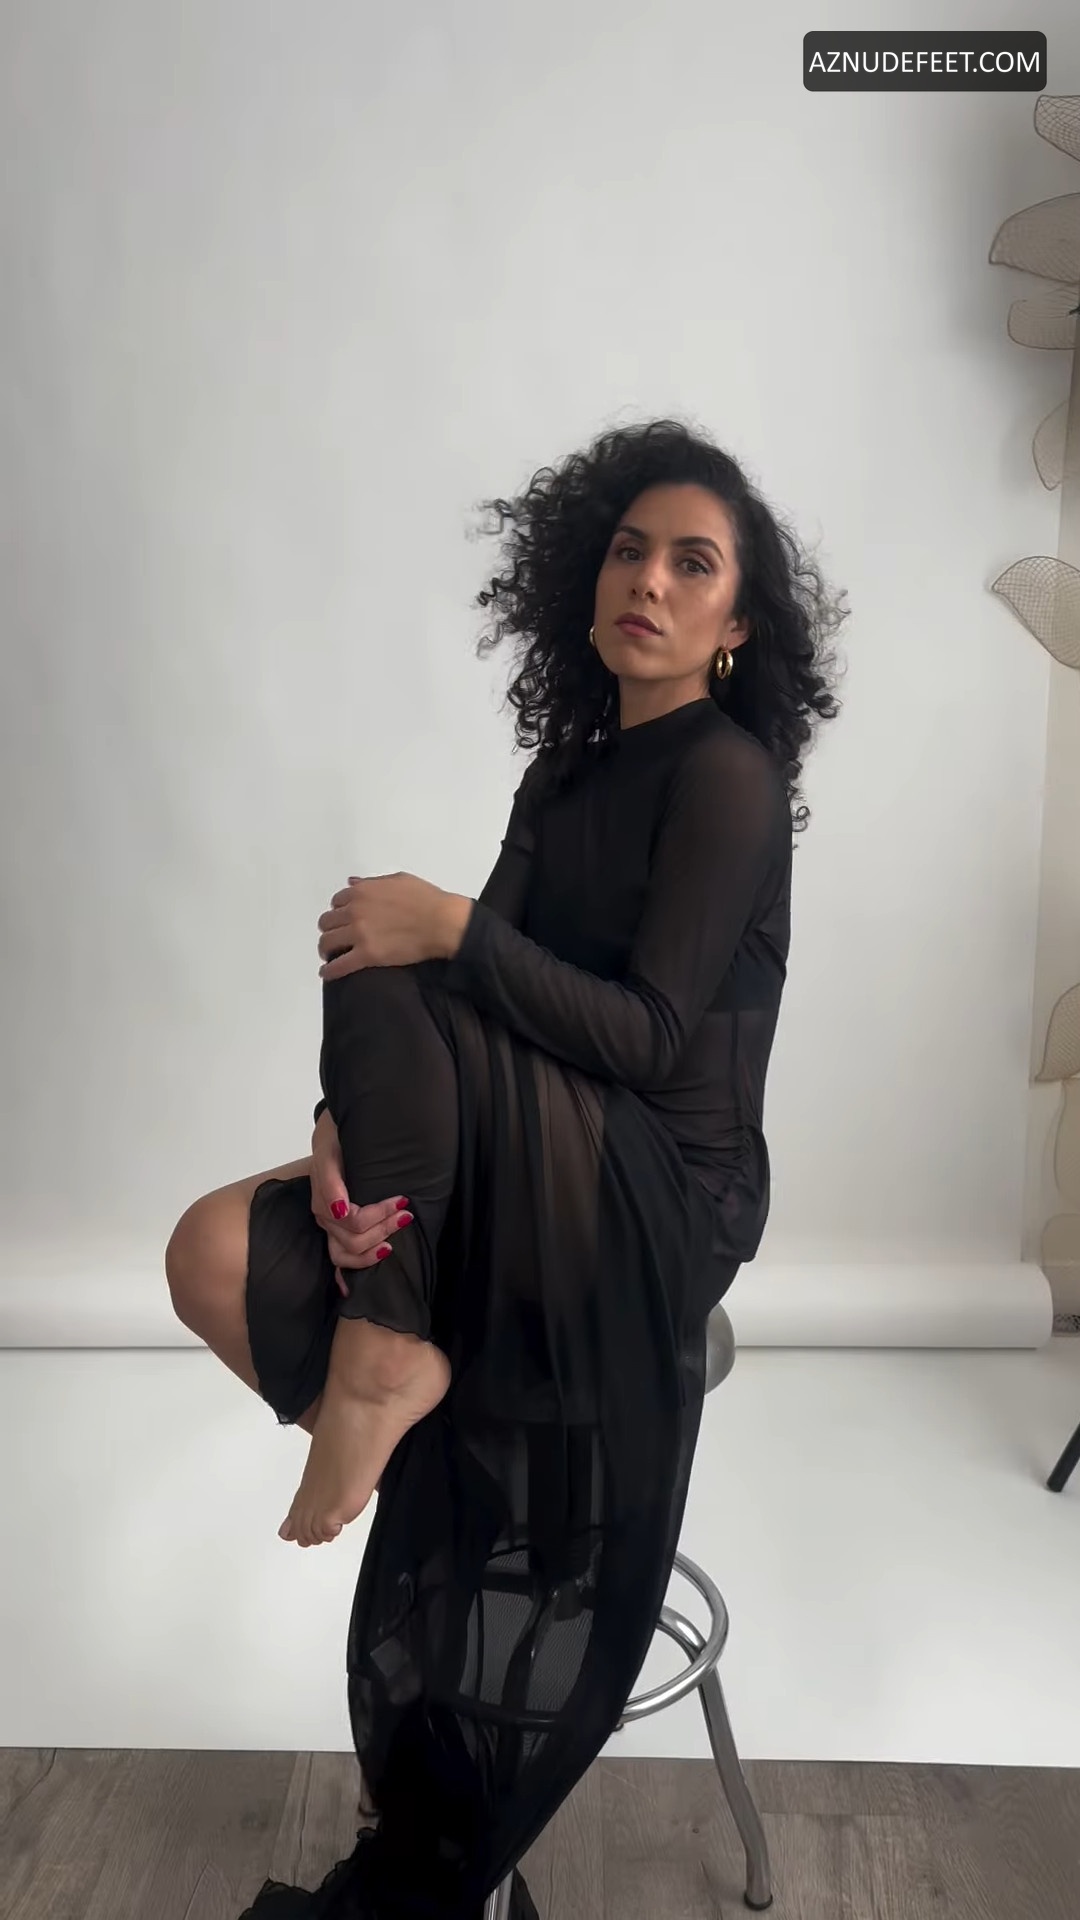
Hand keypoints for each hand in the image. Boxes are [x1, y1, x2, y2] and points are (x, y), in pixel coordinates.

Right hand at [310, 1109, 412, 1296]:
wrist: (335, 1129)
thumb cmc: (336, 1136)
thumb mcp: (330, 1146)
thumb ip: (330, 1179)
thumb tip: (340, 1211)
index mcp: (324, 1198)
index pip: (353, 1222)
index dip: (380, 1216)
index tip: (403, 1201)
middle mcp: (325, 1215)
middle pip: (353, 1241)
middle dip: (382, 1230)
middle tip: (406, 1214)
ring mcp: (329, 1225)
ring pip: (345, 1255)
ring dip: (370, 1255)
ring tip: (392, 1245)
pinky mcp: (335, 1229)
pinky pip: (337, 1259)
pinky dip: (345, 1275)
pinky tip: (351, 1289)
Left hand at [317, 873, 471, 980]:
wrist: (441, 922)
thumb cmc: (426, 899)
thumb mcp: (398, 880)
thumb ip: (372, 882)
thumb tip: (352, 882)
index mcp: (361, 892)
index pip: (336, 902)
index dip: (339, 910)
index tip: (343, 918)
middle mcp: (354, 911)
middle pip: (327, 922)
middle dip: (330, 929)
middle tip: (337, 937)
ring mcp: (359, 934)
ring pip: (327, 942)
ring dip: (326, 948)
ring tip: (331, 954)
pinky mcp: (367, 955)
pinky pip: (339, 965)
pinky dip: (329, 971)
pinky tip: (326, 973)